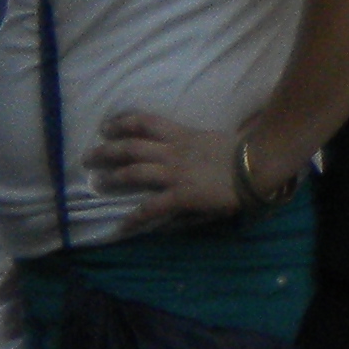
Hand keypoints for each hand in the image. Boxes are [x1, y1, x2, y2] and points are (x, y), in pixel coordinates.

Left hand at [87, 113, 271, 226]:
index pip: (146, 123)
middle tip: (88, 157)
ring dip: (112, 177)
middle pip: (132, 146)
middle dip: (106, 150)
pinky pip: (152, 206)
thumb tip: (196, 137)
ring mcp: (176, 173)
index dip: (123, 123)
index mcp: (184, 135)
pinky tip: (122, 225)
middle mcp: (174, 151)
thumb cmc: (246, 149)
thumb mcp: (216, 139)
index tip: (106, 126)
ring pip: (134, 171)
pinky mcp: (182, 195)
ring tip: (96, 183)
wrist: (260, 163)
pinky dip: (135, 216)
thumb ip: (200, 139)